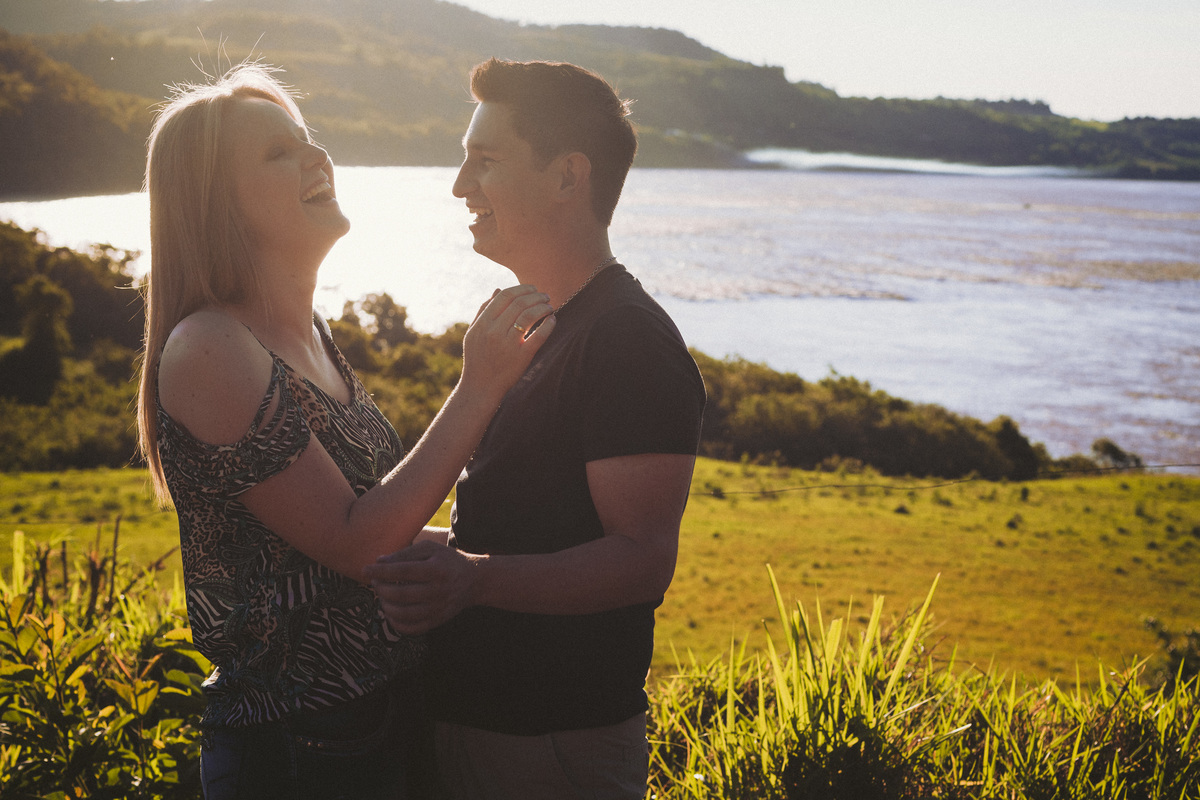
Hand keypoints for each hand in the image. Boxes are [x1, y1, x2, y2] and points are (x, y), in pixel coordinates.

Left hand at [364, 540, 482, 634]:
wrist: (474, 580)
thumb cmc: (446, 560)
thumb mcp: (429, 548)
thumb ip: (404, 553)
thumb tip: (379, 562)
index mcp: (436, 569)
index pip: (401, 571)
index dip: (380, 571)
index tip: (365, 569)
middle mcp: (438, 591)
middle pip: (400, 594)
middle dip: (381, 588)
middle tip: (375, 582)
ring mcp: (438, 608)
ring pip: (403, 614)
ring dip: (385, 605)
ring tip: (382, 596)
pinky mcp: (437, 621)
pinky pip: (411, 628)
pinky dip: (396, 622)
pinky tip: (391, 611)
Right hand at [460, 285, 554, 399]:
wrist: (480, 387)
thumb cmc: (477, 358)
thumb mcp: (473, 333)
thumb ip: (484, 311)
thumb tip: (497, 290)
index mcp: (483, 324)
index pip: (505, 296)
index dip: (521, 289)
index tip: (533, 289)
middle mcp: (495, 332)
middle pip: (519, 303)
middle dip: (536, 296)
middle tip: (545, 296)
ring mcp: (508, 344)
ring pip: (529, 316)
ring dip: (543, 307)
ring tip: (549, 307)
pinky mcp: (522, 357)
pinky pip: (539, 336)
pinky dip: (548, 325)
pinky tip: (553, 320)